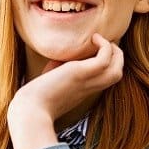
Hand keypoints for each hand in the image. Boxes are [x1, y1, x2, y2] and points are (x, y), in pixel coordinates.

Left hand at [8, 33, 122, 148]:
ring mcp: (87, 81)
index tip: (96, 51)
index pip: (105, 79)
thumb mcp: (50, 82)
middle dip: (117, 57)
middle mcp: (88, 87)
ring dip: (115, 51)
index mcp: (83, 91)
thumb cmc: (35, 99)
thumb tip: (56, 60)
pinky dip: (104, 46)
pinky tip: (93, 38)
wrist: (30, 109)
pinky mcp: (80, 73)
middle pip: (117, 74)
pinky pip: (105, 58)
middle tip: (105, 44)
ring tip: (101, 40)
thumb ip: (55, 71)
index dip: (107, 64)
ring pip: (117, 69)